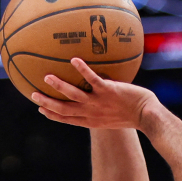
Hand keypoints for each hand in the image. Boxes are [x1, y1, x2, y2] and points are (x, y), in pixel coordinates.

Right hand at [32, 57, 156, 129]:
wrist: (148, 116)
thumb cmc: (133, 115)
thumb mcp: (112, 117)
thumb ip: (101, 109)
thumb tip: (96, 95)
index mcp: (91, 120)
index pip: (67, 119)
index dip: (52, 115)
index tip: (40, 109)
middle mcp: (92, 113)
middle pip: (64, 110)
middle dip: (47, 103)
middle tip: (33, 94)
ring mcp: (99, 102)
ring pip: (74, 95)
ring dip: (59, 87)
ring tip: (47, 77)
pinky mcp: (109, 91)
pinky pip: (93, 79)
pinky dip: (83, 70)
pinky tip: (74, 60)